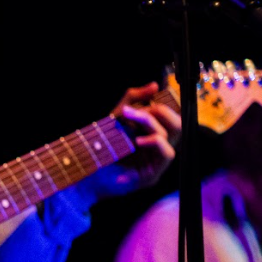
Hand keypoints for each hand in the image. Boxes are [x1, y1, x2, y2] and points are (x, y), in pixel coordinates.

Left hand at [76, 83, 180, 204]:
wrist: (83, 174)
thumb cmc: (99, 148)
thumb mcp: (116, 118)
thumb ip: (133, 100)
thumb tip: (155, 85)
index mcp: (152, 135)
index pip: (171, 115)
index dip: (161, 104)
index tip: (142, 100)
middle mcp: (158, 149)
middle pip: (178, 124)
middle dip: (160, 110)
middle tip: (137, 110)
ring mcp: (156, 163)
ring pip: (173, 135)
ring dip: (150, 121)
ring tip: (130, 117)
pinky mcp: (152, 176)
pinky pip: (167, 153)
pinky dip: (155, 141)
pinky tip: (138, 140)